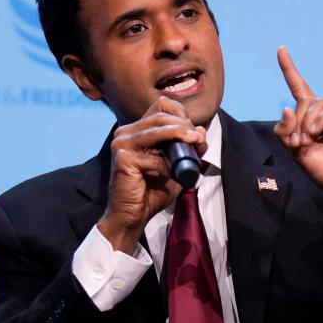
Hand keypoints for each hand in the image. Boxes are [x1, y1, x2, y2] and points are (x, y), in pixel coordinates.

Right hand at [97, 97, 206, 252]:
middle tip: (198, 138)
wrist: (133, 216)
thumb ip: (188, 149)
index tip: (194, 130)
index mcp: (136, 130)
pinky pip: (153, 158)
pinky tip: (173, 174)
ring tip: (194, 144)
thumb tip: (201, 132)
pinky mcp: (123, 159)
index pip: (160, 106)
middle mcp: (125, 132)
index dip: (180, 114)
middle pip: (160, 116)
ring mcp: (121, 144)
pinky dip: (168, 165)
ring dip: (179, 136)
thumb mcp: (176, 166)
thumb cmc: (152, 191)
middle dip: (184, 125)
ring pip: (157, 130)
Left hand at [272, 47, 322, 244]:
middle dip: (298, 121)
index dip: (289, 69)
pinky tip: (320, 132)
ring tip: (310, 140)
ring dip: (308, 122)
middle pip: (305, 101)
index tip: (280, 49)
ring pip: (318, 103)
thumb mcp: (295, 151)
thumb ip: (286, 131)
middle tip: (300, 142)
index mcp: (312, 117)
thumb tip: (287, 107)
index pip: (299, 88)